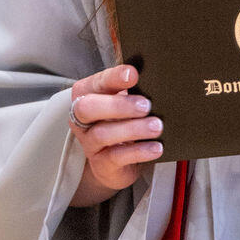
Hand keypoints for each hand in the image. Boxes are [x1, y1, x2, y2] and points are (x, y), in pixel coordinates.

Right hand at [68, 65, 163, 206]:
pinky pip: (116, 157)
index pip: (95, 82)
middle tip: (146, 105)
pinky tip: (155, 147)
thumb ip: (133, 88)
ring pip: (103, 134)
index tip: (133, 75)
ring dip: (133, 128)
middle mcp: (82, 119)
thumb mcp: (125, 101)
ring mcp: (90, 143)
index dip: (113, 77)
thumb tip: (155, 78)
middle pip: (88, 108)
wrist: (118, 161)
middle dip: (118, 105)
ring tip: (156, 126)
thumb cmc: (122, 121)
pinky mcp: (101, 164)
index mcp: (87, 95)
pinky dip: (138, 151)